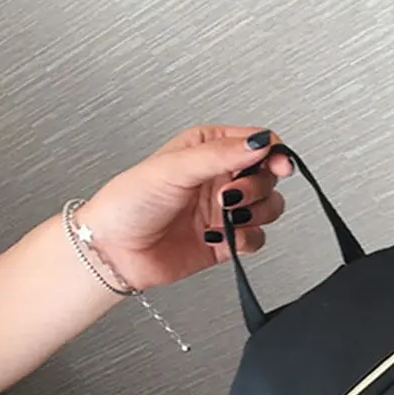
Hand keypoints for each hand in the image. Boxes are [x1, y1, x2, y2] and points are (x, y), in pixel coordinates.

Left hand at [77, 125, 293, 291]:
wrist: (115, 251)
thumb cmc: (128, 202)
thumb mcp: (174, 168)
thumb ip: (220, 154)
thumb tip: (259, 143)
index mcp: (208, 148)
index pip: (257, 143)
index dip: (273, 153)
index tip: (278, 166)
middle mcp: (220, 177)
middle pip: (267, 177)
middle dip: (256, 188)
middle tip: (229, 196)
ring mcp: (225, 210)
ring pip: (269, 208)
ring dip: (254, 214)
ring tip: (225, 217)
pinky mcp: (227, 240)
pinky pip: (257, 238)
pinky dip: (245, 240)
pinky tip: (220, 237)